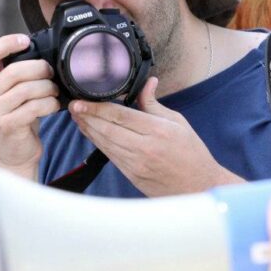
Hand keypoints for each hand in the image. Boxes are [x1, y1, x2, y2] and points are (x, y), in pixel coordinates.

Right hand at [0, 34, 59, 178]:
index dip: (6, 43)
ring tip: (53, 93)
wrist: (15, 154)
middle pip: (15, 71)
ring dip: (48, 89)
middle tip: (50, 74)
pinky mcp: (7, 125)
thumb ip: (22, 77)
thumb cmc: (20, 119)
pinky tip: (53, 106)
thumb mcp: (16, 95)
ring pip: (27, 89)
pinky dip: (49, 105)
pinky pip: (33, 108)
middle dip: (40, 69)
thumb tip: (45, 56)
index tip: (25, 40)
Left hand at [69, 76, 243, 195]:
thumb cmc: (191, 154)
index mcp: (158, 131)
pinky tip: (90, 133)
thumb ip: (155, 104)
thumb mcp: (178, 123)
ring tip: (76, 117)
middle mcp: (144, 148)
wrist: (197, 187)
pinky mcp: (131, 174)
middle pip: (108, 129)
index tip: (82, 100)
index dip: (97, 108)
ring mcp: (136, 163)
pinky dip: (97, 142)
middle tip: (72, 105)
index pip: (120, 115)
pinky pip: (109, 155)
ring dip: (88, 129)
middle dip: (87, 116)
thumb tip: (147, 83)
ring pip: (105, 142)